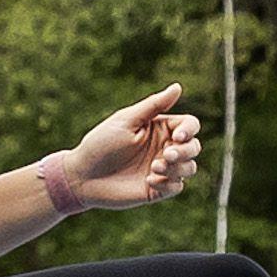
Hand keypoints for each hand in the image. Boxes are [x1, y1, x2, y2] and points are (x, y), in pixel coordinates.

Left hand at [54, 85, 203, 216]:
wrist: (82, 176)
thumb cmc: (100, 144)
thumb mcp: (126, 121)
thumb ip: (153, 105)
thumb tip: (178, 87)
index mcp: (159, 128)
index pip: (189, 125)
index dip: (189, 130)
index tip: (177, 137)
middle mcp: (164, 148)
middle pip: (194, 147)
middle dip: (186, 151)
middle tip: (167, 155)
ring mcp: (162, 169)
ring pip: (190, 168)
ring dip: (177, 168)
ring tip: (154, 168)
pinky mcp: (157, 189)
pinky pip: (177, 187)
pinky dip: (168, 184)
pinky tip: (149, 181)